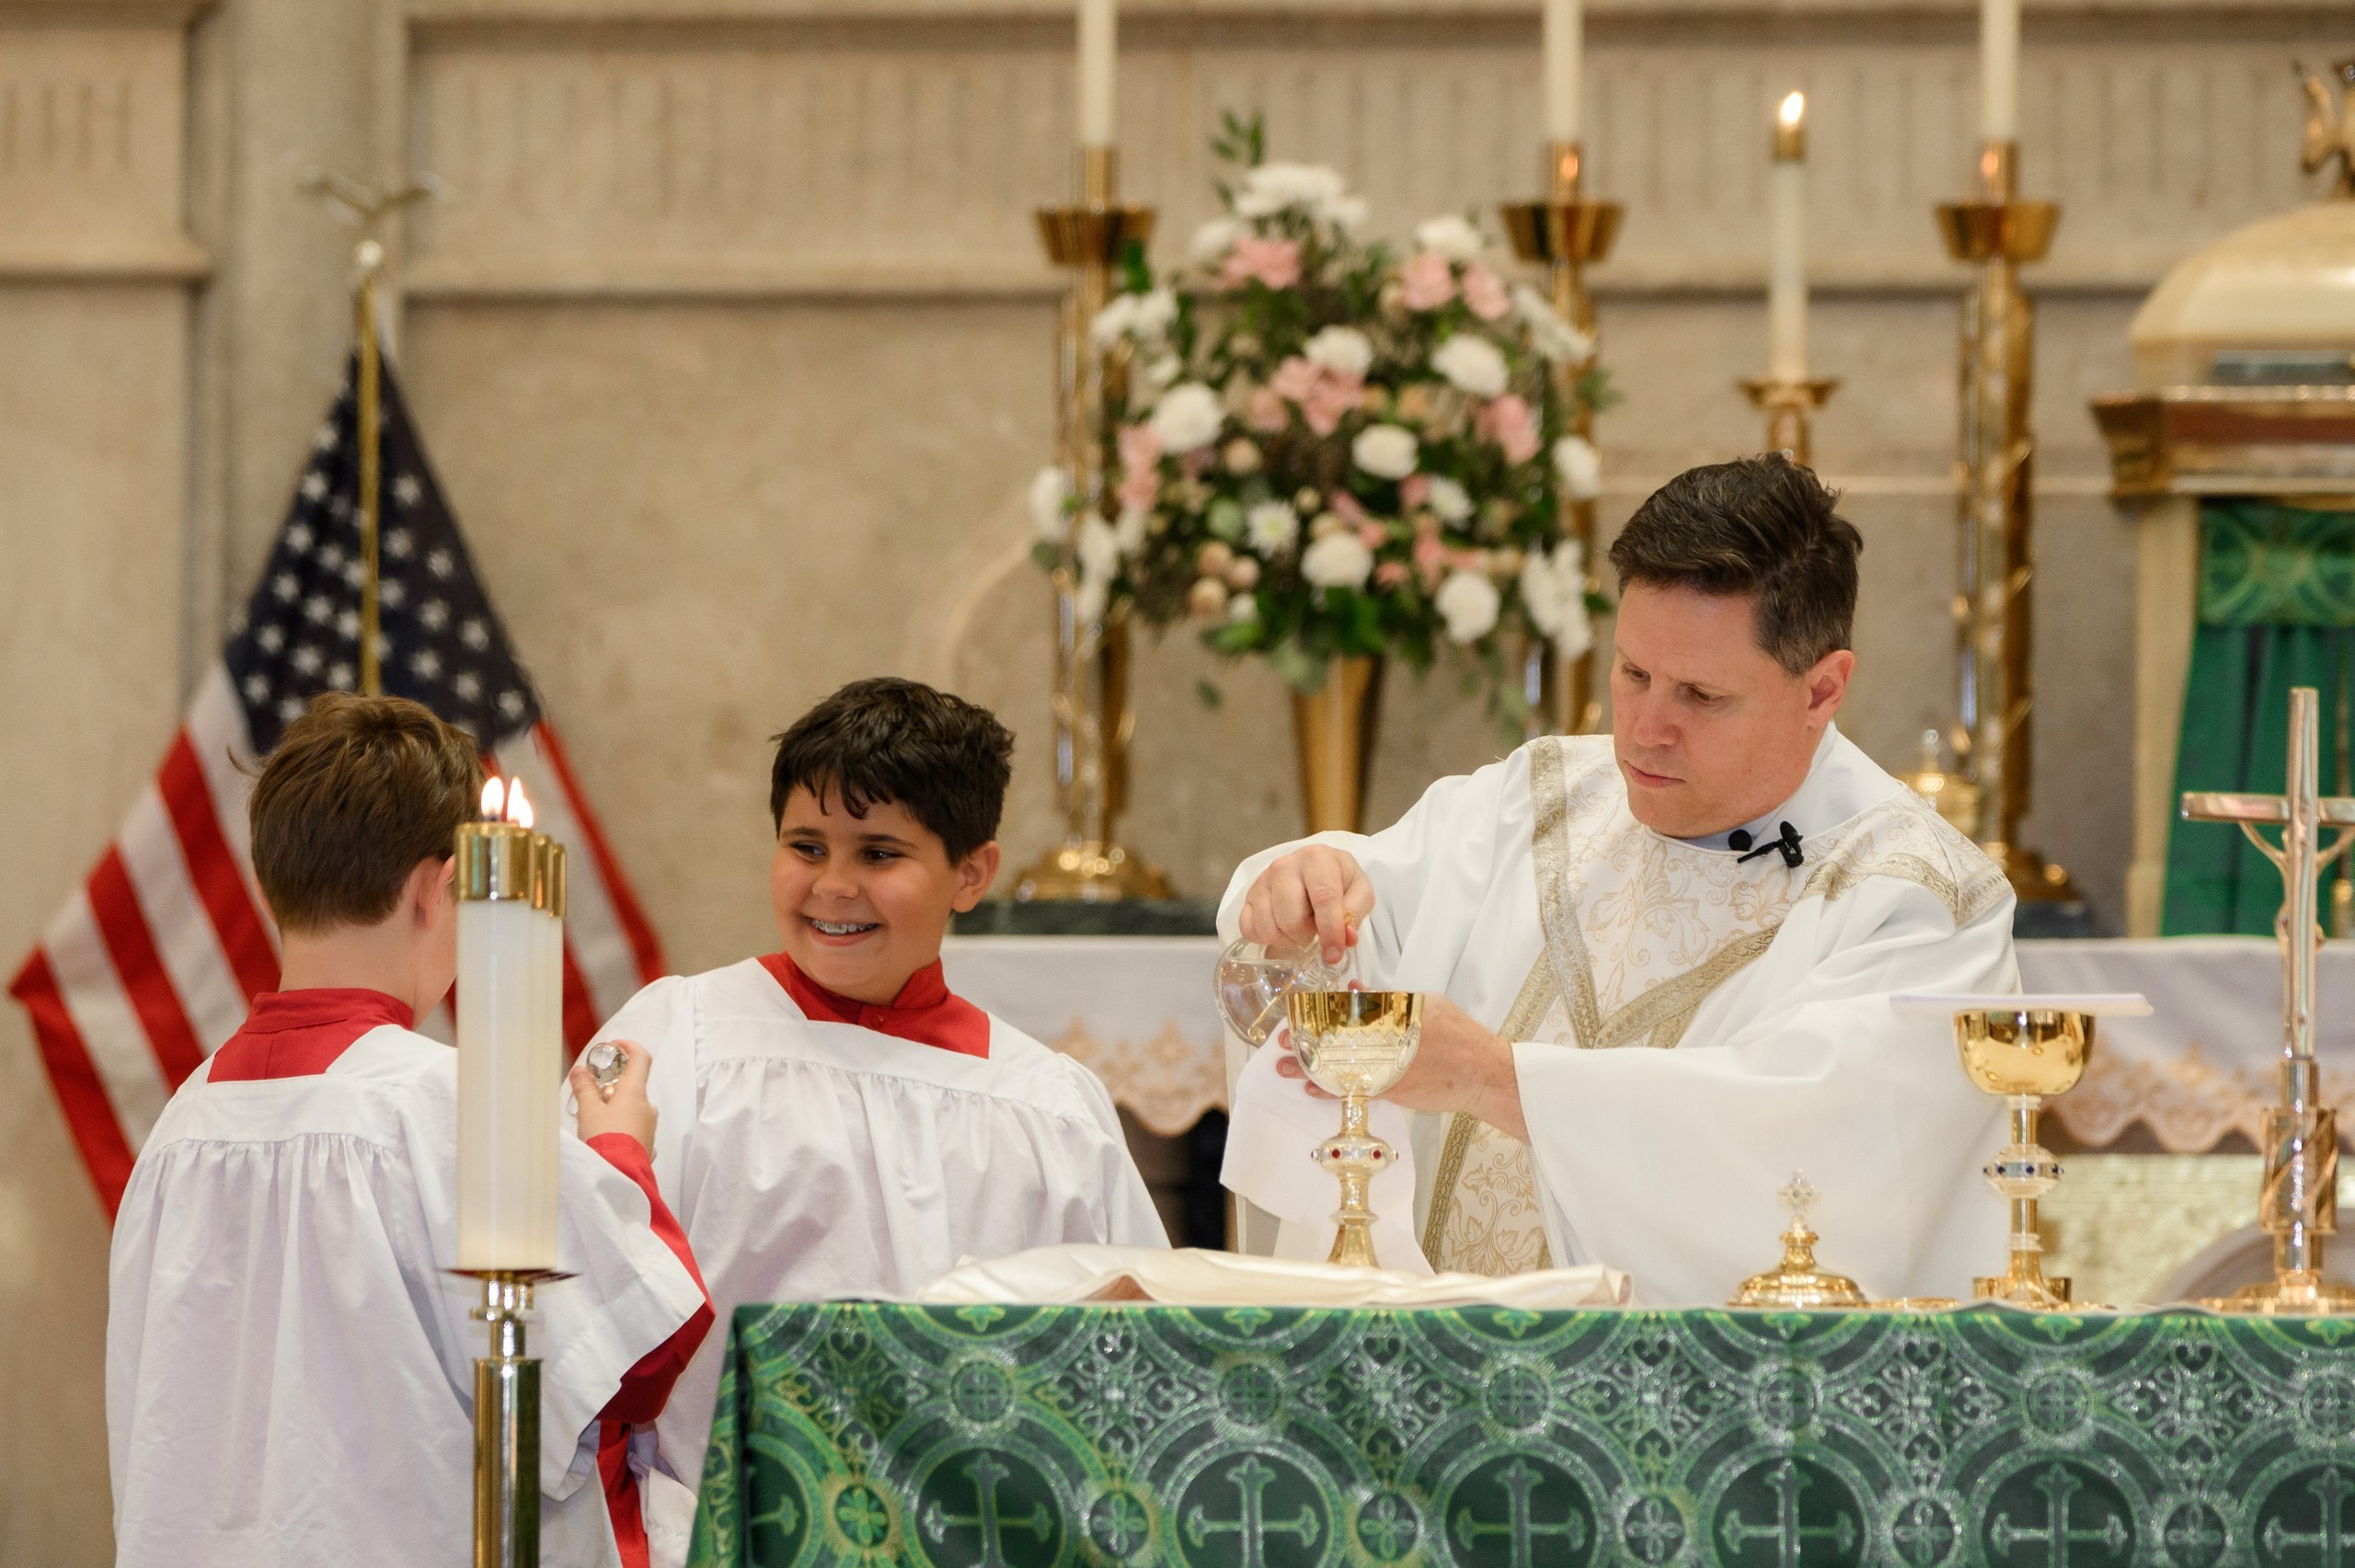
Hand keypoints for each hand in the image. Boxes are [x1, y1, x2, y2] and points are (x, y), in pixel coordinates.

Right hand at [571, 1039, 656, 1152]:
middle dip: (611, 1086)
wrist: (618, 1175)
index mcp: (635, 1093)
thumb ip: (584, 1088)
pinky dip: (621, 1123)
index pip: (641, 1059)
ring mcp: (650, 1125)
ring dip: (615, 1107)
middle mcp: (647, 1106)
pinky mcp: (648, 1141)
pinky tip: (605, 1135)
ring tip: (594, 1121)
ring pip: (633, 1107)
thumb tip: (581, 1071)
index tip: (615, 1046)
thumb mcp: (588, 1111)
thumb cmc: (605, 1141)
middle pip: (632, 1085)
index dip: (629, 1047)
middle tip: (591, 1095)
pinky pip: (634, 1125)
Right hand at [1238, 845, 1374, 964]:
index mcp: (1317, 858)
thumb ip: (1356, 912)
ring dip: (1288, 941)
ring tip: (1301, 930)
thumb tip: (1347, 938)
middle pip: (1292, 919)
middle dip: (1307, 937)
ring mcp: (1262, 880)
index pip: (1324, 899)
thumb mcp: (1359, 890)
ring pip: (1269, 928)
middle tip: (1315, 932)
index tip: (1334, 955)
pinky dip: (1265, 939)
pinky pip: (1248, 929)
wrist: (1316, 867)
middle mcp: (1284, 865)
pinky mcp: (1248, 896)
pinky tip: (1281, 931)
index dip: (1330, 931)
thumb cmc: (1339, 879)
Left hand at [1273, 994, 1525, 1140]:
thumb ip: (1390, 998)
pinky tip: (1313, 1089)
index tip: (1298, 1012)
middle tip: (1282, 1041)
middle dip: (1307, 1042)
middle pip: (1338, 1041)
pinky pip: (1356, 1090)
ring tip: (1285, 1067)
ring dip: (1311, 1068)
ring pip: (1341, 1067)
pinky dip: (1332, 1089)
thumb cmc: (1460, 1035)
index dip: (1319, 1013)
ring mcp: (1390, 1069)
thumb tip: (1355, 988)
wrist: (1485, 1074)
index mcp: (1396, 1015)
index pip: (1349, 1011)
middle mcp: (1389, 1042)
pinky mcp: (1393, 1092)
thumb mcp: (1428, 1004)